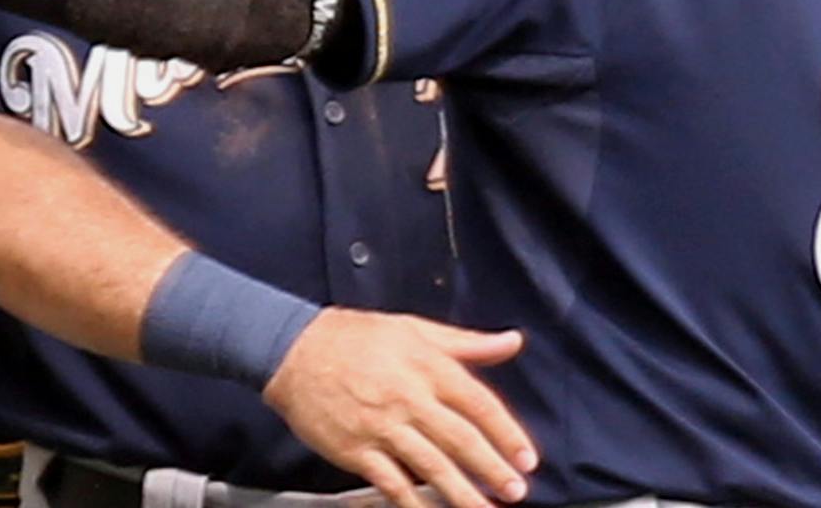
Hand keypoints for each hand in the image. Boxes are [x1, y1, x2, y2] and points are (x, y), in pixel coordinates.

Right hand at [262, 308, 534, 507]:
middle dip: (492, 469)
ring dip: (462, 493)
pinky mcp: (357, 451)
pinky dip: (414, 504)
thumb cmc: (356, 337)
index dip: (507, 433)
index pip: (479, 404)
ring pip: (431, 466)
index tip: (527, 458)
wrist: (292, 350)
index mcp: (427, 365)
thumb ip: (467, 343)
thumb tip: (512, 341)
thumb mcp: (414, 330)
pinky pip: (392, 484)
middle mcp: (408, 397)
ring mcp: (382, 427)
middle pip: (460, 439)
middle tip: (515, 491)